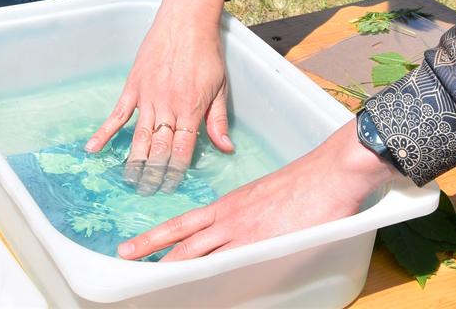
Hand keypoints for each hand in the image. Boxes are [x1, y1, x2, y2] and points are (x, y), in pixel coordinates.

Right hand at [84, 0, 231, 193]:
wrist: (186, 21)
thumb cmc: (206, 52)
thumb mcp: (220, 86)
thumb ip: (218, 120)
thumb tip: (226, 149)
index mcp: (191, 109)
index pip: (182, 151)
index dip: (177, 171)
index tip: (172, 186)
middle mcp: (167, 107)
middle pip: (159, 150)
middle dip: (154, 175)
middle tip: (149, 193)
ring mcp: (147, 98)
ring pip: (139, 138)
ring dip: (134, 163)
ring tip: (130, 182)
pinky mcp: (133, 87)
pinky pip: (117, 115)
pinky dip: (105, 133)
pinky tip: (94, 149)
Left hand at [117, 121, 394, 260]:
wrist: (329, 173)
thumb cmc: (306, 182)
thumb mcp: (265, 195)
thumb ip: (249, 213)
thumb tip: (243, 229)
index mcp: (230, 204)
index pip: (186, 223)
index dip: (160, 235)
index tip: (139, 244)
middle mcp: (230, 217)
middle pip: (182, 236)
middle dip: (151, 248)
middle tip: (126, 256)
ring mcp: (243, 231)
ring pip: (196, 251)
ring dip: (169, 262)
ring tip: (143, 272)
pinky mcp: (261, 242)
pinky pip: (226, 262)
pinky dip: (205, 274)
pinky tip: (190, 283)